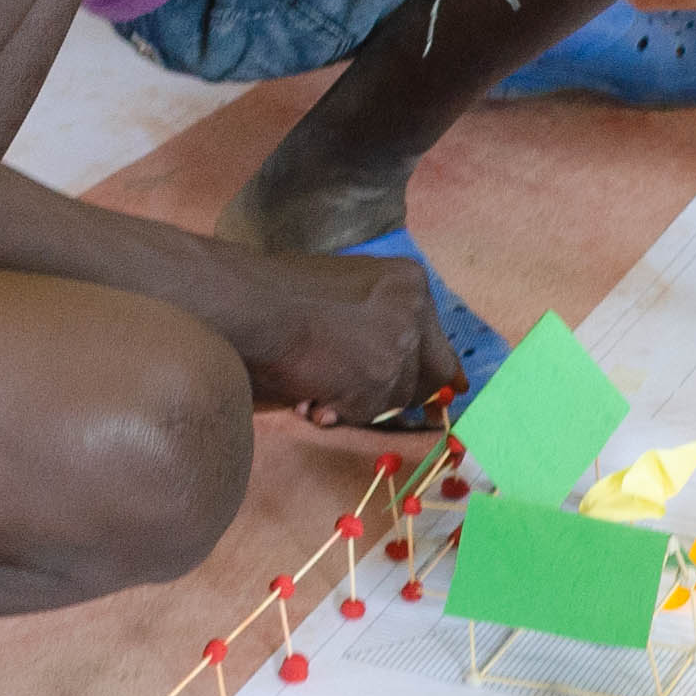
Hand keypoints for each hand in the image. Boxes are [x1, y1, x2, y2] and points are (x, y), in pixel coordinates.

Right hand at [241, 248, 459, 427]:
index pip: (438, 338)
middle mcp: (414, 310)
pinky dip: (339, 412)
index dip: (434, 371)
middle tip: (366, 397)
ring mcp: (399, 346)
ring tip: (317, 387)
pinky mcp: (380, 379)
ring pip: (397, 398)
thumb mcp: (345, 293)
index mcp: (408, 281)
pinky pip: (369, 413)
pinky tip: (311, 397)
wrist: (248, 308)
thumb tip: (429, 370)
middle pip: (430, 375)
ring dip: (358, 401)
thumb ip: (381, 319)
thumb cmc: (279, 296)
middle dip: (400, 391)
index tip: (447, 391)